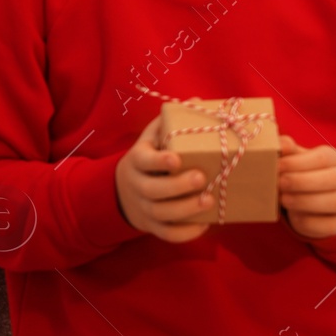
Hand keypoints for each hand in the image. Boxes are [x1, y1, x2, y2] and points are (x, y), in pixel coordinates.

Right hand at [115, 116, 211, 243]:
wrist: (126, 190)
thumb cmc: (149, 157)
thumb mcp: (153, 137)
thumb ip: (171, 122)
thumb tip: (198, 100)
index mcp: (137, 160)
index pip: (143, 161)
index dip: (158, 161)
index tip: (176, 159)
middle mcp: (138, 186)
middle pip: (153, 190)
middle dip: (178, 187)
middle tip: (202, 178)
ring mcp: (144, 208)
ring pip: (162, 213)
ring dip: (186, 209)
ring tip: (209, 201)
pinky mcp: (154, 226)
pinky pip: (168, 234)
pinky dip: (187, 232)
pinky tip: (205, 224)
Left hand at [277, 135, 335, 239]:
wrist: (307, 201)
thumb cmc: (298, 173)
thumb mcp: (292, 159)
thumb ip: (287, 151)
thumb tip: (282, 143)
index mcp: (333, 159)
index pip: (323, 158)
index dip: (299, 162)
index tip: (277, 166)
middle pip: (335, 179)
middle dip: (303, 181)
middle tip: (280, 183)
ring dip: (306, 201)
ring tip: (284, 199)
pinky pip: (329, 225)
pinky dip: (309, 221)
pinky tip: (293, 216)